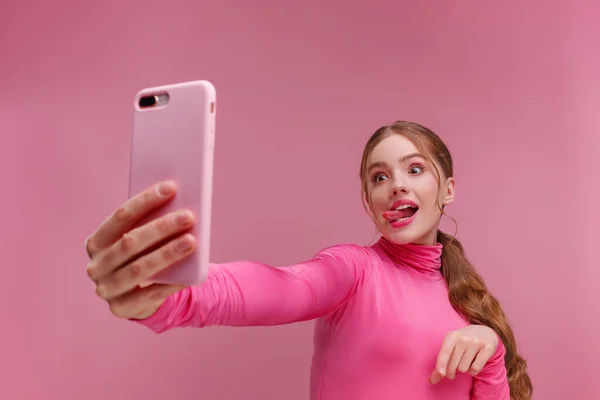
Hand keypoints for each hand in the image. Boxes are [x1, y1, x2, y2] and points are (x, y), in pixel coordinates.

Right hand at [85, 180, 195, 319]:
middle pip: (129, 242)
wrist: (140, 297)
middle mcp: (96, 266)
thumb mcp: (144, 240)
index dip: (146, 201)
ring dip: (166, 253)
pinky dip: (170, 283)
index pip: (120, 216)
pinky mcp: (121, 308)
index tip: (171, 187)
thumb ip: (152, 223)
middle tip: (188, 216)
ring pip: (138, 269)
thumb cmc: (144, 257)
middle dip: (161, 227)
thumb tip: (179, 200)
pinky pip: (149, 295)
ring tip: (191, 241)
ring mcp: (106, 289)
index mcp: (97, 242)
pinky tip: (187, 274)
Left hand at [429, 325, 498, 383]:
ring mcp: (476, 342)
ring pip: (464, 368)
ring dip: (464, 370)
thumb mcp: (451, 346)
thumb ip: (441, 363)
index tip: (441, 373)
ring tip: (466, 362)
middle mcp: (464, 338)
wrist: (484, 332)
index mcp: (452, 336)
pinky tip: (474, 363)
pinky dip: (473, 371)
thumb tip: (431, 380)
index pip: (445, 352)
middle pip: (454, 365)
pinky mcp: (488, 348)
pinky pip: (476, 369)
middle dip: (451, 373)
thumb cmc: (462, 342)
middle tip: (453, 372)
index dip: (441, 363)